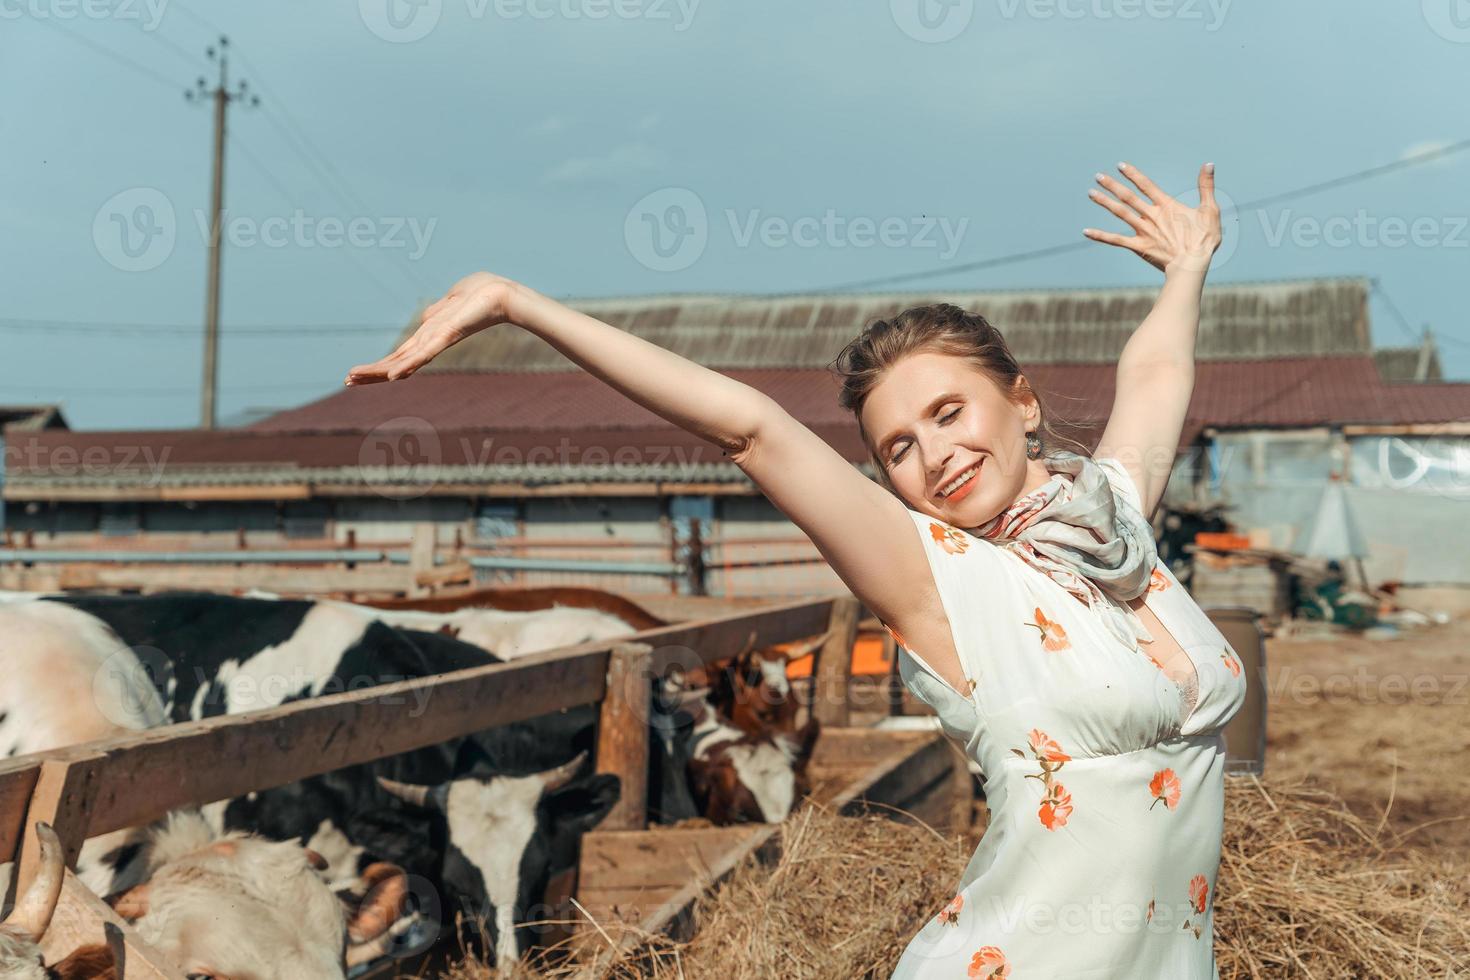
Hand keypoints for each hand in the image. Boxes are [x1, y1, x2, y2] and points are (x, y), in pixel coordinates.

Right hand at [345, 272, 519, 384]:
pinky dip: (409, 365)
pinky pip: (426, 353)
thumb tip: (428, 316)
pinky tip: (393, 376)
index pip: (400, 353)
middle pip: (396, 361)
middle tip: (346, 381)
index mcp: (430, 334)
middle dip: (371, 372)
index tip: (358, 372)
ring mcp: (439, 340)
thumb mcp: (451, 301)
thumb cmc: (481, 294)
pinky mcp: (448, 335)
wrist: (502, 294)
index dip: (380, 363)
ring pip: (404, 360)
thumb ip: (438, 311)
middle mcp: (432, 341)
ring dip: (379, 371)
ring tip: (355, 378)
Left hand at [1083, 162, 1221, 273]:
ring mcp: (1143, 231)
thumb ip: (1206, 186)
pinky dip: (1100, 235)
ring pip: (1120, 213)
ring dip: (1105, 202)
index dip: (1133, 174)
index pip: (1146, 185)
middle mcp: (1151, 216)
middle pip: (1128, 197)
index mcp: (1166, 206)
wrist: (1193, 264)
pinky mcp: (1138, 247)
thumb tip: (1208, 164)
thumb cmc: (1204, 239)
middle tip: (1097, 176)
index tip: (1120, 166)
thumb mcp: (1209, 210)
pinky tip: (1086, 231)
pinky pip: (1116, 240)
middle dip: (1112, 185)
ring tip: (1090, 193)